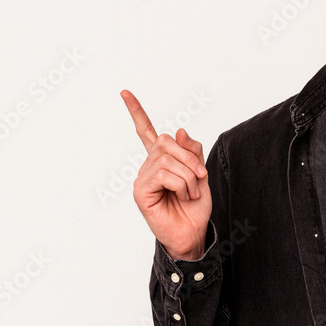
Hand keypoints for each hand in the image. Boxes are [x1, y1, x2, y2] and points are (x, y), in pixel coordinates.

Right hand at [121, 89, 210, 260]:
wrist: (192, 233)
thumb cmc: (194, 208)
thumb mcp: (200, 174)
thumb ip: (192, 152)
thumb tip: (180, 130)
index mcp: (161, 160)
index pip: (146, 132)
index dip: (136, 112)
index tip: (124, 92)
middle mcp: (149, 166)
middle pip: (167, 141)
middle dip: (190, 158)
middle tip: (201, 177)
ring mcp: (143, 178)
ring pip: (168, 159)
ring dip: (188, 176)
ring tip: (191, 193)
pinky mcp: (141, 192)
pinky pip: (164, 174)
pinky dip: (181, 184)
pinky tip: (182, 196)